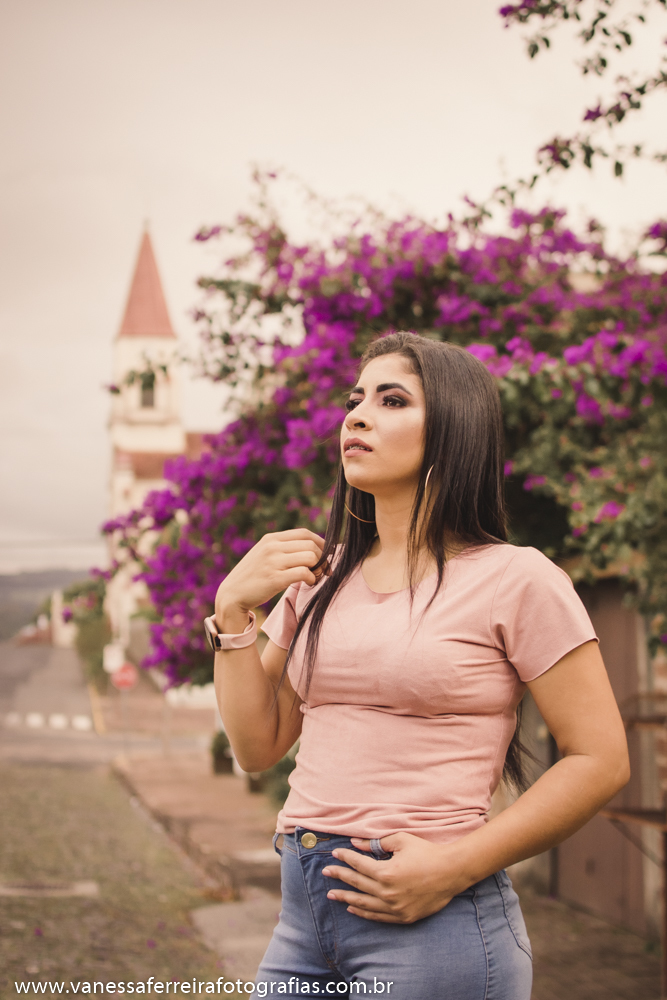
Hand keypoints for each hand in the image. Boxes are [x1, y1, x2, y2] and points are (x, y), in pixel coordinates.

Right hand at [215, 528, 324, 619]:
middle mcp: (272, 547)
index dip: (321, 543)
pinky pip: (304, 573)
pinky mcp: (275, 578)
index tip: (325, 556)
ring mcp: (273, 562)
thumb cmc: (252, 577)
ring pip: (310, 557)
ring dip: (319, 569)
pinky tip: (309, 583)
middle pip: (311, 545)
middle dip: (323, 558)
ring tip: (316, 577)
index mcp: (271, 539)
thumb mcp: (263, 555)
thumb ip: (282, 549)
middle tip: (324, 571)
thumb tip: (311, 549)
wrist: (231, 595)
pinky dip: (312, 578)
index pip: (305, 533)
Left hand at [321, 833, 467, 923]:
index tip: (334, 854)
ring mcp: (395, 908)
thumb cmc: (426, 853)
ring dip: (346, 898)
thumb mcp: (401, 841)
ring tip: (332, 895)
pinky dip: (363, 913)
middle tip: (326, 873)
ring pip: (364, 904)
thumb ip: (376, 843)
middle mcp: (388, 893)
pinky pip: (378, 916)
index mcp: (386, 873)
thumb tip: (355, 843)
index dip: (345, 858)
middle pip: (357, 884)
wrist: (451, 873)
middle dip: (340, 877)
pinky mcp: (403, 917)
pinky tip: (353, 908)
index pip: (359, 865)